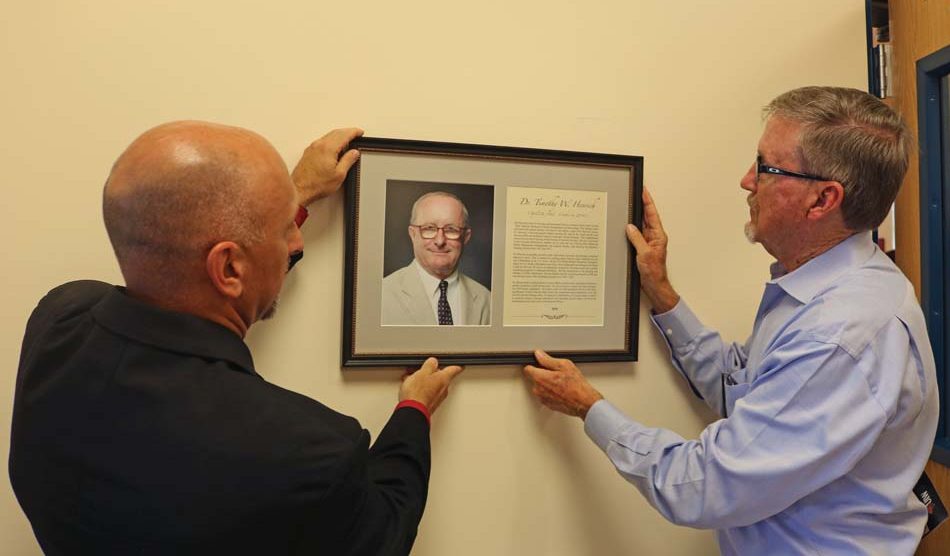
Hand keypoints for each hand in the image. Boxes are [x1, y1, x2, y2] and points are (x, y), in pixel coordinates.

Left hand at [291, 127, 363, 205]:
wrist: (300, 190)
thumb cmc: (317, 185)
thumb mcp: (339, 174)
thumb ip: (348, 160)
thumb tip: (354, 152)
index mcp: (328, 148)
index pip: (344, 134)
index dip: (354, 132)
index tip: (360, 132)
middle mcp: (319, 145)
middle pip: (336, 132)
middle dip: (347, 132)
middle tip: (356, 134)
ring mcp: (312, 148)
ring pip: (328, 136)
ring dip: (339, 135)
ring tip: (347, 140)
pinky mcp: (308, 152)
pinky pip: (322, 141)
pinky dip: (331, 140)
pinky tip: (334, 147)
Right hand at [399, 357, 463, 414]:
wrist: (412, 411)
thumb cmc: (418, 393)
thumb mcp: (423, 372)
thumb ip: (430, 364)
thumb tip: (433, 362)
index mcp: (444, 378)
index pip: (454, 369)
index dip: (456, 365)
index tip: (460, 365)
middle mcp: (443, 389)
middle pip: (442, 377)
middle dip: (433, 373)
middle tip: (424, 369)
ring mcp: (437, 398)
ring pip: (433, 385)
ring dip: (425, 382)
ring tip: (413, 380)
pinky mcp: (430, 404)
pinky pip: (427, 393)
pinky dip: (421, 390)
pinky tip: (412, 389)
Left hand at [523, 350, 602, 418]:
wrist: (584, 403)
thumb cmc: (576, 386)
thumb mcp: (564, 365)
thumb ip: (548, 359)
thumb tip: (539, 354)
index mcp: (540, 378)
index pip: (527, 369)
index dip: (534, 364)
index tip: (539, 363)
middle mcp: (538, 389)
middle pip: (533, 378)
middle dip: (541, 374)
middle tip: (555, 372)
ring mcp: (542, 398)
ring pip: (539, 387)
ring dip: (546, 383)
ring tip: (560, 382)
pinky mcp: (547, 404)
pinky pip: (545, 394)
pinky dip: (550, 391)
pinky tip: (561, 389)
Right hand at [625, 188, 679, 312]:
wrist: (654, 285)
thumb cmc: (654, 272)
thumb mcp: (644, 253)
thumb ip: (637, 238)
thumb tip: (630, 227)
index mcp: (658, 235)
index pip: (652, 214)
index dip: (647, 201)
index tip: (643, 190)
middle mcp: (654, 237)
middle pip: (647, 217)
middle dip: (641, 204)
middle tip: (635, 193)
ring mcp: (648, 242)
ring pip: (640, 225)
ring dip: (635, 216)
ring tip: (628, 205)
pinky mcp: (642, 248)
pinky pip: (635, 235)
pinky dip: (630, 229)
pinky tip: (625, 225)